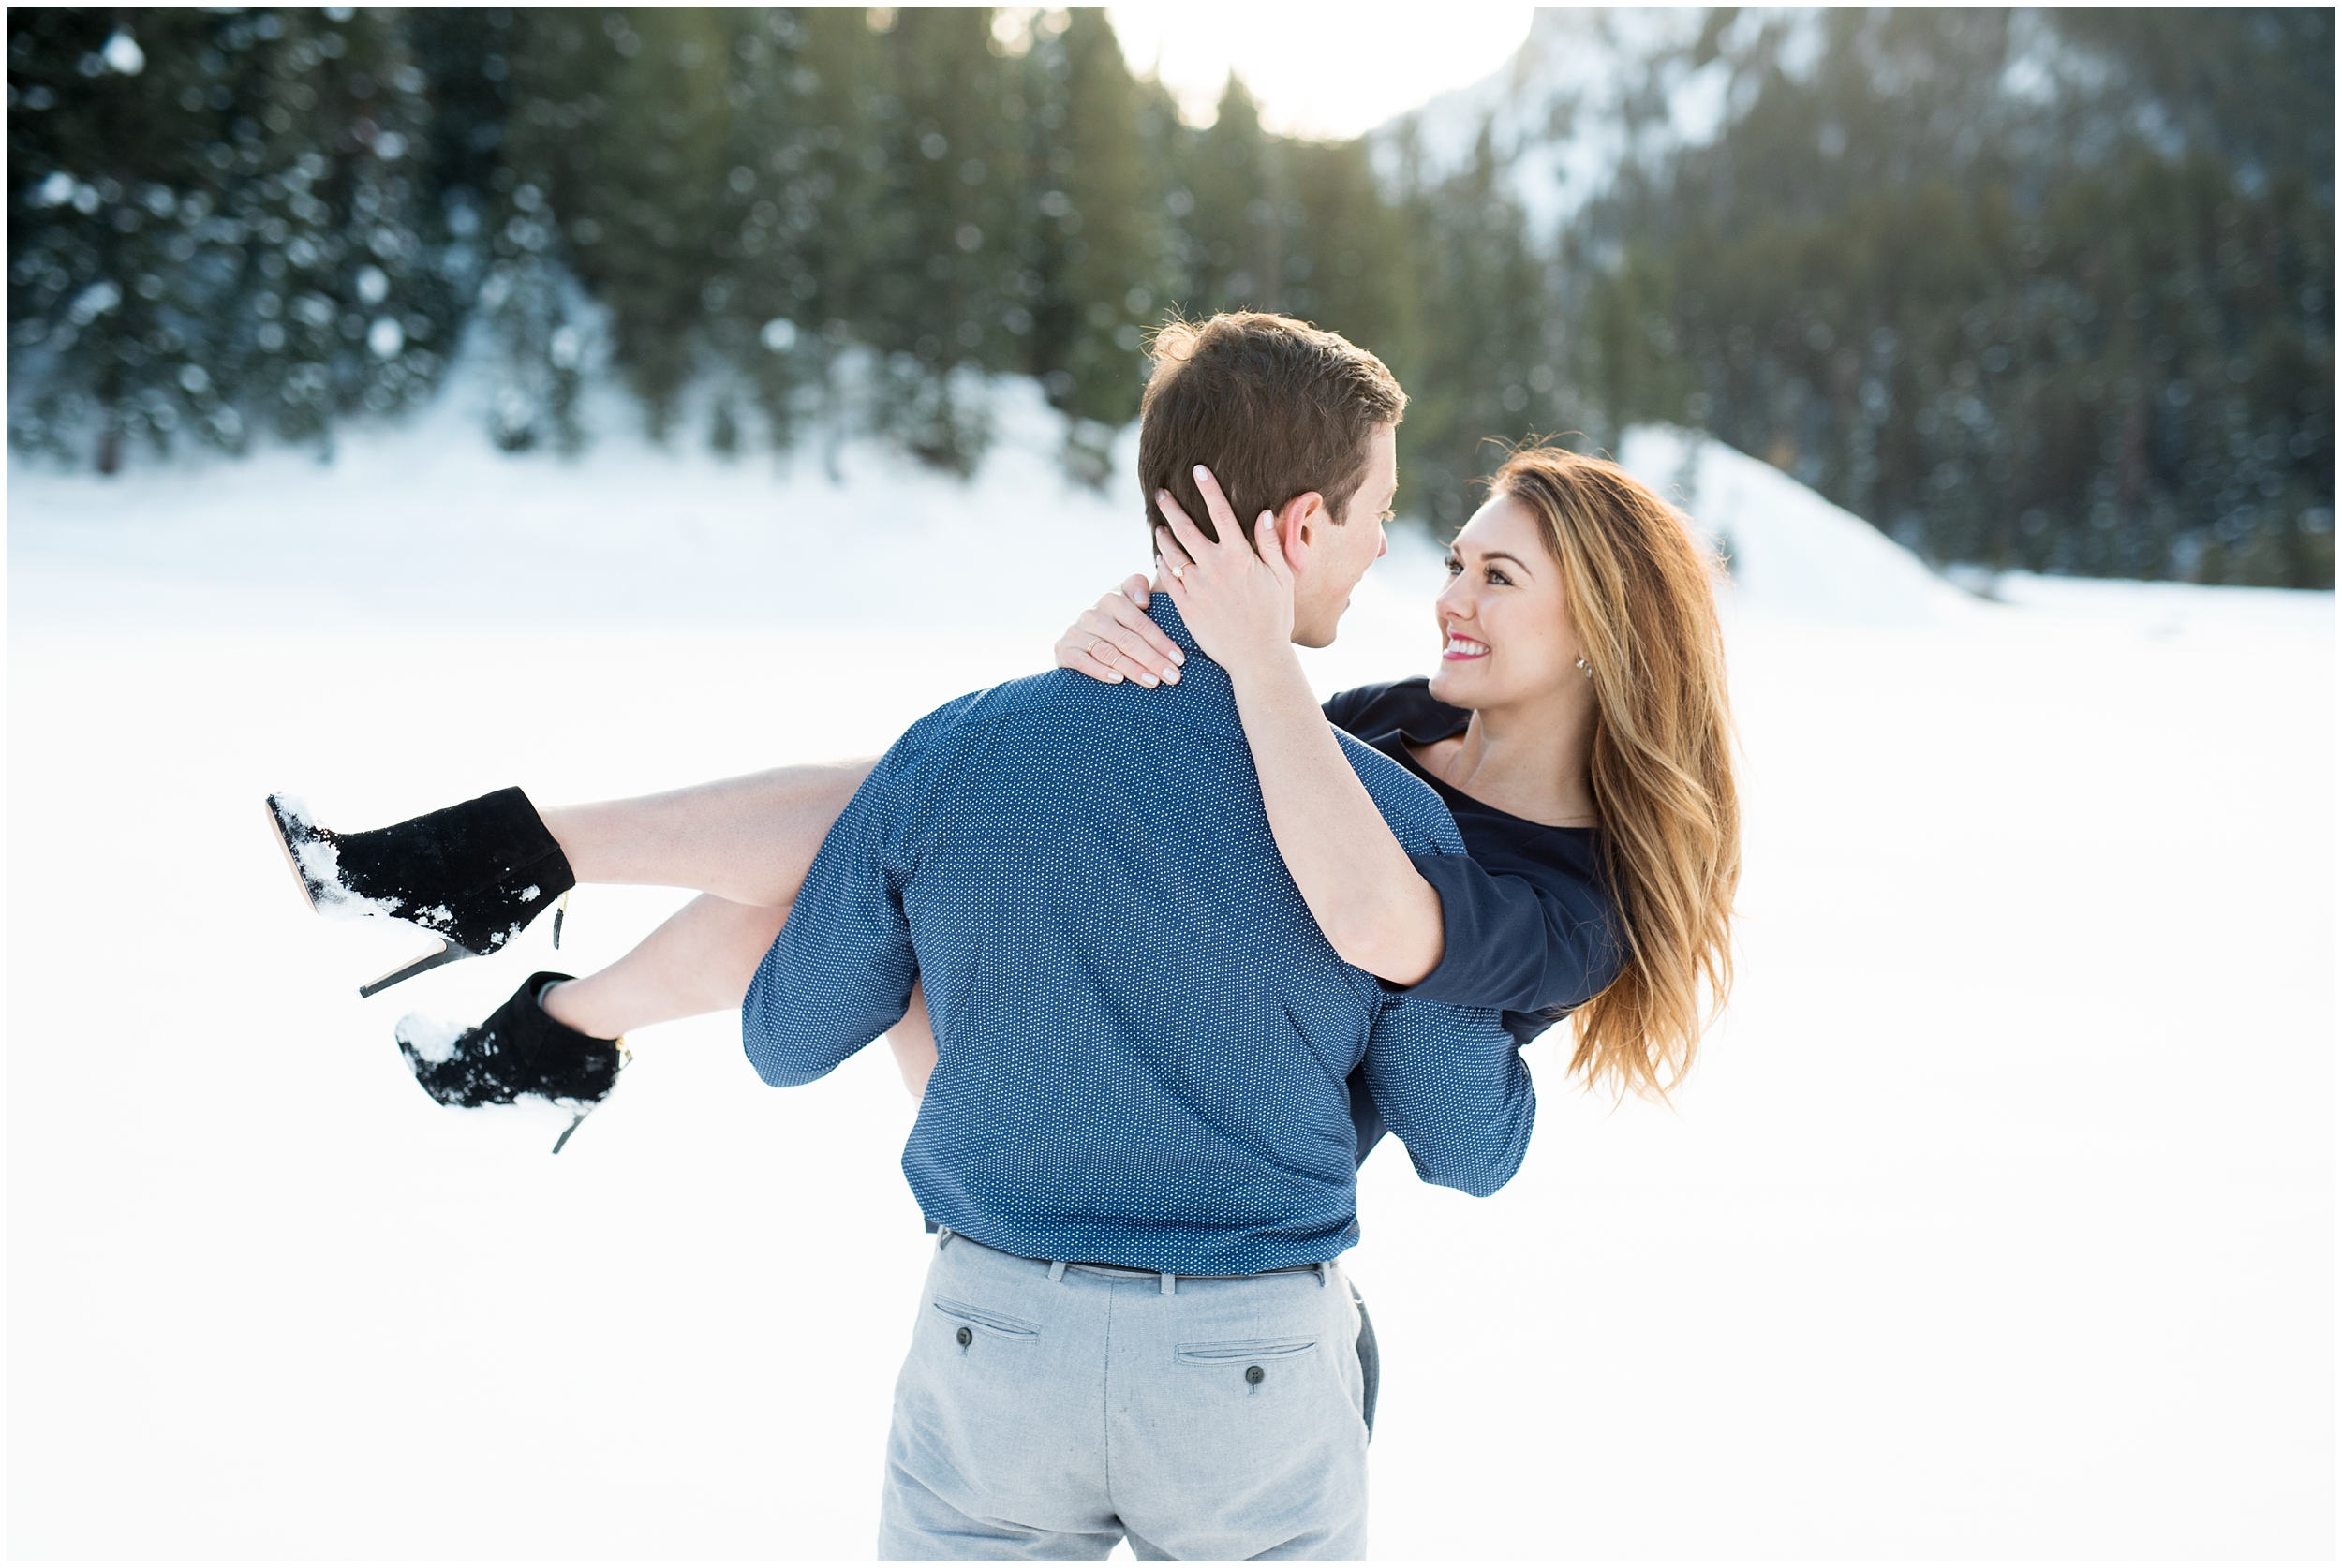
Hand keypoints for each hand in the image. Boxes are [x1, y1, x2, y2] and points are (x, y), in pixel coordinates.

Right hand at [1053, 574, 1185, 686]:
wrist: (1084, 637)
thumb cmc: (1121, 621)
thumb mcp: (1132, 601)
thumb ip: (1141, 591)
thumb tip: (1143, 600)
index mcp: (1112, 598)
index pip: (1141, 623)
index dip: (1161, 642)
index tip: (1179, 659)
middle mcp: (1092, 613)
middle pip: (1127, 640)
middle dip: (1153, 660)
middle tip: (1172, 677)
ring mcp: (1076, 631)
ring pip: (1108, 653)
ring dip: (1133, 669)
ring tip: (1153, 683)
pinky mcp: (1062, 649)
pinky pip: (1082, 662)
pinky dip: (1100, 671)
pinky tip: (1119, 680)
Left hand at [1153, 465, 1295, 673]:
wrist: (1257, 658)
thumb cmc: (1274, 618)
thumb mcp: (1282, 578)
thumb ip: (1270, 544)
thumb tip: (1263, 513)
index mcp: (1240, 557)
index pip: (1221, 513)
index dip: (1209, 488)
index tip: (1198, 469)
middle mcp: (1215, 567)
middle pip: (1186, 528)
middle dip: (1171, 507)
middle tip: (1160, 492)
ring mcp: (1197, 587)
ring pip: (1171, 553)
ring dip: (1163, 535)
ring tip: (1158, 525)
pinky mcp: (1185, 606)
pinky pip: (1167, 579)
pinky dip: (1161, 564)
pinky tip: (1159, 556)